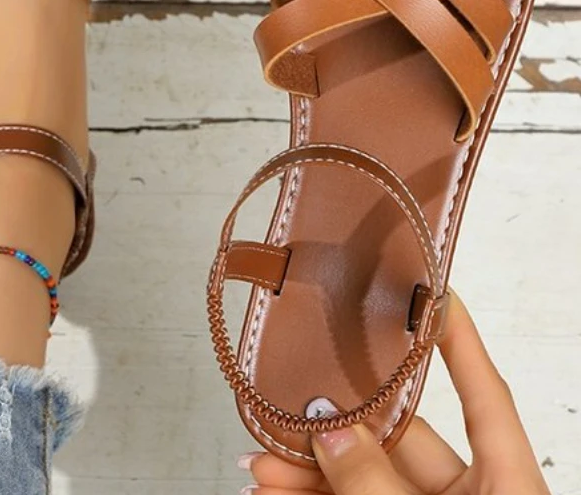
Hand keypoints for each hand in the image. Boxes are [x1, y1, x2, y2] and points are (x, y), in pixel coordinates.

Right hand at [240, 293, 550, 493]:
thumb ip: (377, 488)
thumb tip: (333, 429)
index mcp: (507, 488)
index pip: (485, 395)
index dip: (461, 341)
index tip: (437, 294)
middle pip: (400, 444)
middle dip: (335, 430)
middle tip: (286, 416)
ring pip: (363, 482)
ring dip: (309, 473)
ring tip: (260, 465)